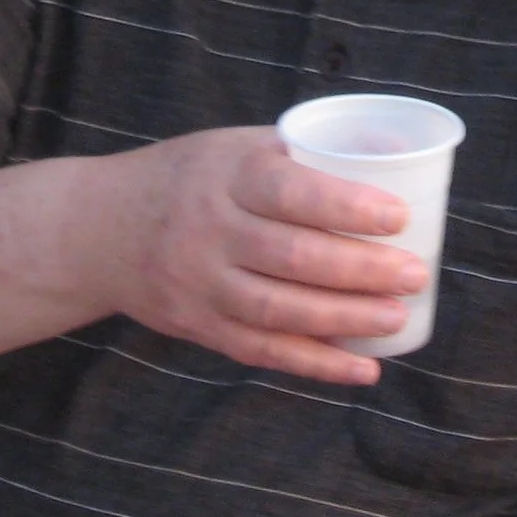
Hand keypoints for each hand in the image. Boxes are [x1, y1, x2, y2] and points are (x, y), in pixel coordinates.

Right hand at [105, 126, 424, 384]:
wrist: (100, 228)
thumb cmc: (195, 178)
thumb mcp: (239, 146)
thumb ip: (307, 151)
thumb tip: (400, 146)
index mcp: (229, 174)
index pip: (291, 193)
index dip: (348, 207)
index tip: (399, 217)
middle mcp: (211, 230)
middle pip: (292, 257)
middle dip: (362, 271)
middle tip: (416, 274)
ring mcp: (200, 283)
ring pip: (278, 309)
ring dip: (344, 320)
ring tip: (397, 318)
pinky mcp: (198, 326)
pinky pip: (261, 350)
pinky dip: (314, 364)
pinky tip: (361, 370)